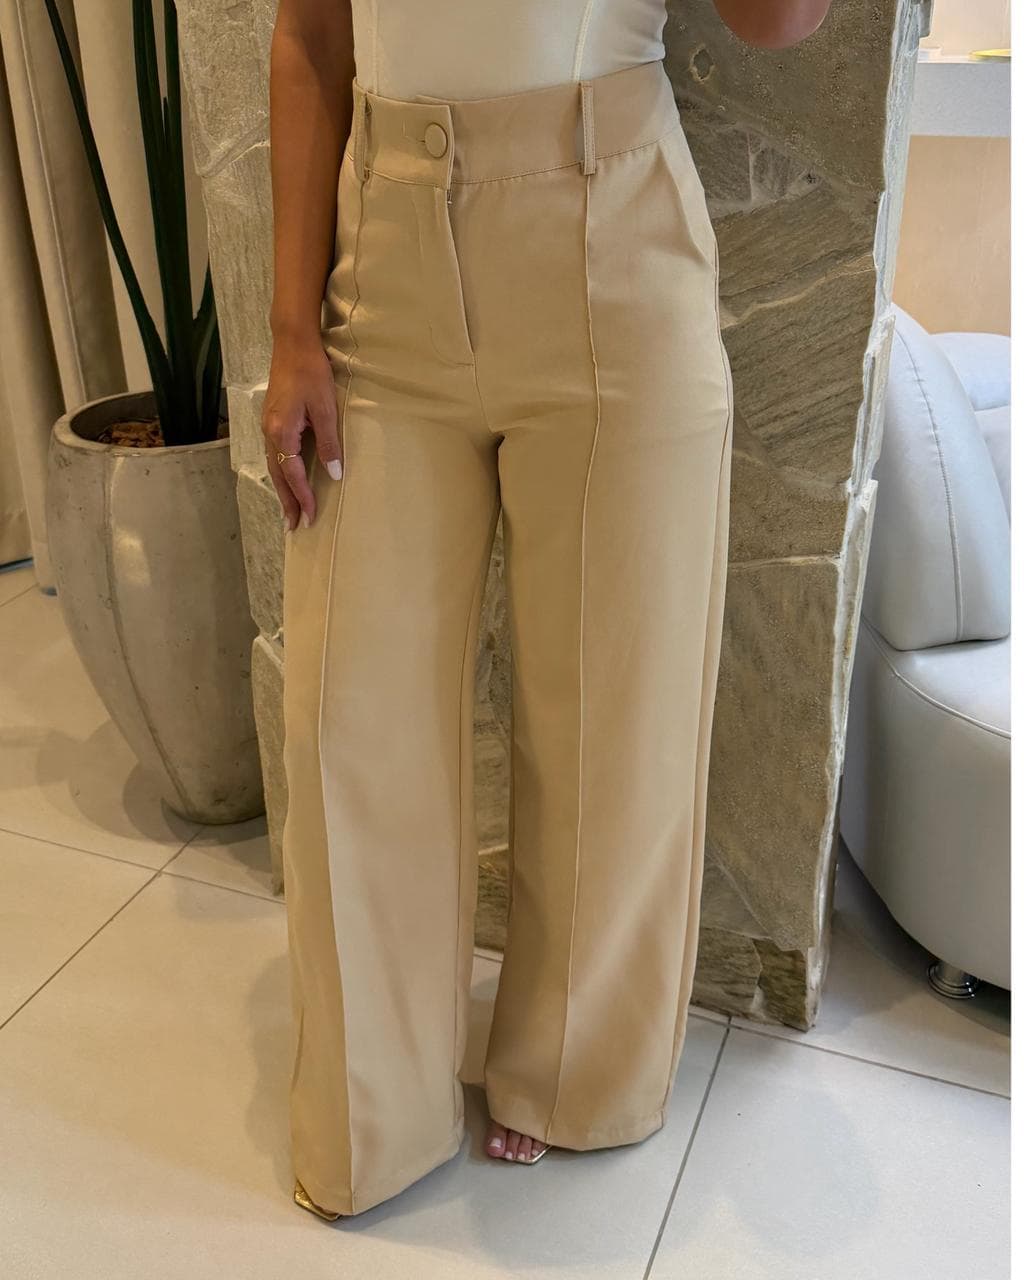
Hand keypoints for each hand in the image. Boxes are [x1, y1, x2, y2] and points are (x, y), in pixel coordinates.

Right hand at [262, 337, 341, 530]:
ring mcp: (268, 425)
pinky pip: (274, 454)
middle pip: (278, 476)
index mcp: (281, 432)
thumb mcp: (325, 409)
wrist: (292, 343)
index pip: (293, 474)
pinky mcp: (272, 419)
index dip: (303, 497)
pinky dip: (281, 472)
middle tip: (294, 526)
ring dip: (283, 490)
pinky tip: (287, 478)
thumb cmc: (311, 372)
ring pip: (274, 466)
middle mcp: (269, 432)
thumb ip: (328, 443)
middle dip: (287, 502)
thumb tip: (333, 473)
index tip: (311, 517)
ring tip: (290, 510)